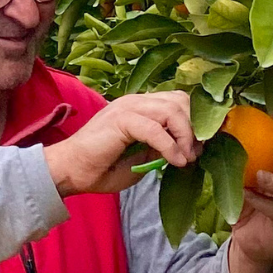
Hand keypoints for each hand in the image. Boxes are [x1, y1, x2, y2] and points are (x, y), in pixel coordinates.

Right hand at [45, 92, 200, 195]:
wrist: (70, 172)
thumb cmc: (101, 168)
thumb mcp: (142, 158)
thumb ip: (161, 147)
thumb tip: (186, 148)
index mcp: (140, 106)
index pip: (178, 101)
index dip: (196, 121)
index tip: (203, 146)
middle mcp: (136, 101)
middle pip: (181, 101)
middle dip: (195, 127)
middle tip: (196, 153)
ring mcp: (128, 107)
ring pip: (172, 110)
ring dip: (186, 136)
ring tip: (187, 158)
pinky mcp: (121, 119)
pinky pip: (156, 129)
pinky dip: (170, 146)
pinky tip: (175, 162)